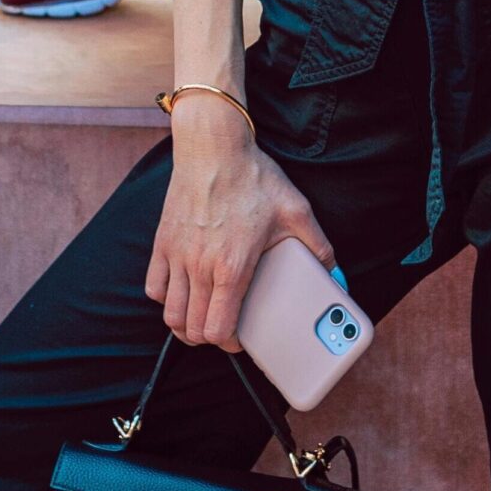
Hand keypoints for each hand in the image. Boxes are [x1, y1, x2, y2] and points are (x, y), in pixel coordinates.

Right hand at [146, 108, 334, 351]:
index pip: (218, 330)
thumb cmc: (252, 177)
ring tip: (200, 317)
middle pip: (191, 329)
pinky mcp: (163, 241)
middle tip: (222, 329)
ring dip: (185, 324)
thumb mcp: (295, 210)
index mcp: (232, 267)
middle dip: (208, 338)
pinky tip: (181, 290)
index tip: (240, 338)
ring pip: (170, 314)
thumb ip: (318, 246)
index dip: (229, 344)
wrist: (213, 146)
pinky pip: (154, 286)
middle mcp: (200, 266)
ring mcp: (177, 255)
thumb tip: (336, 273)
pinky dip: (165, 298)